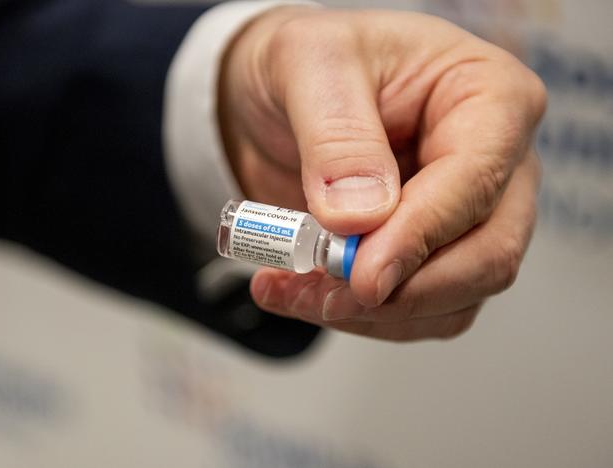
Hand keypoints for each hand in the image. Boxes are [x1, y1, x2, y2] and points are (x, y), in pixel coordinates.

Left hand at [218, 7, 545, 340]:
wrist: (280, 96)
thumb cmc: (310, 62)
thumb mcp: (310, 67)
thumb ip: (337, 137)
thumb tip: (360, 217)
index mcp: (488, 97)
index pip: (476, 181)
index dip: (420, 237)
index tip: (362, 275)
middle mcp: (493, 163)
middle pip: (487, 256)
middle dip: (402, 291)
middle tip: (325, 295)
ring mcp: (466, 215)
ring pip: (454, 298)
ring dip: (373, 314)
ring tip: (293, 290)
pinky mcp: (430, 253)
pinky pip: (417, 309)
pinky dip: (361, 316)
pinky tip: (303, 294)